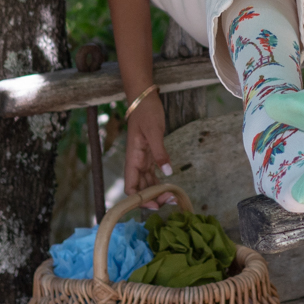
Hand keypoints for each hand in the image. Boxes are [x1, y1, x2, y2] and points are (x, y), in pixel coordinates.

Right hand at [123, 91, 173, 207]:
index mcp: (133, 158)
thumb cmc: (146, 113)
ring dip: (157, 192)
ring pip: (147, 183)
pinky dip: (159, 182)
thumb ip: (160, 152)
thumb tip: (167, 172)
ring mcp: (142, 159)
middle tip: (171, 201)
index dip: (140, 199)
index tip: (156, 204)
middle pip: (140, 189)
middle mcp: (136, 162)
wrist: (144, 99)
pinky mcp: (149, 155)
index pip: (130, 187)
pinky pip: (152, 174)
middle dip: (153, 198)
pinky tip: (169, 187)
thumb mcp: (154, 131)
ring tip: (173, 197)